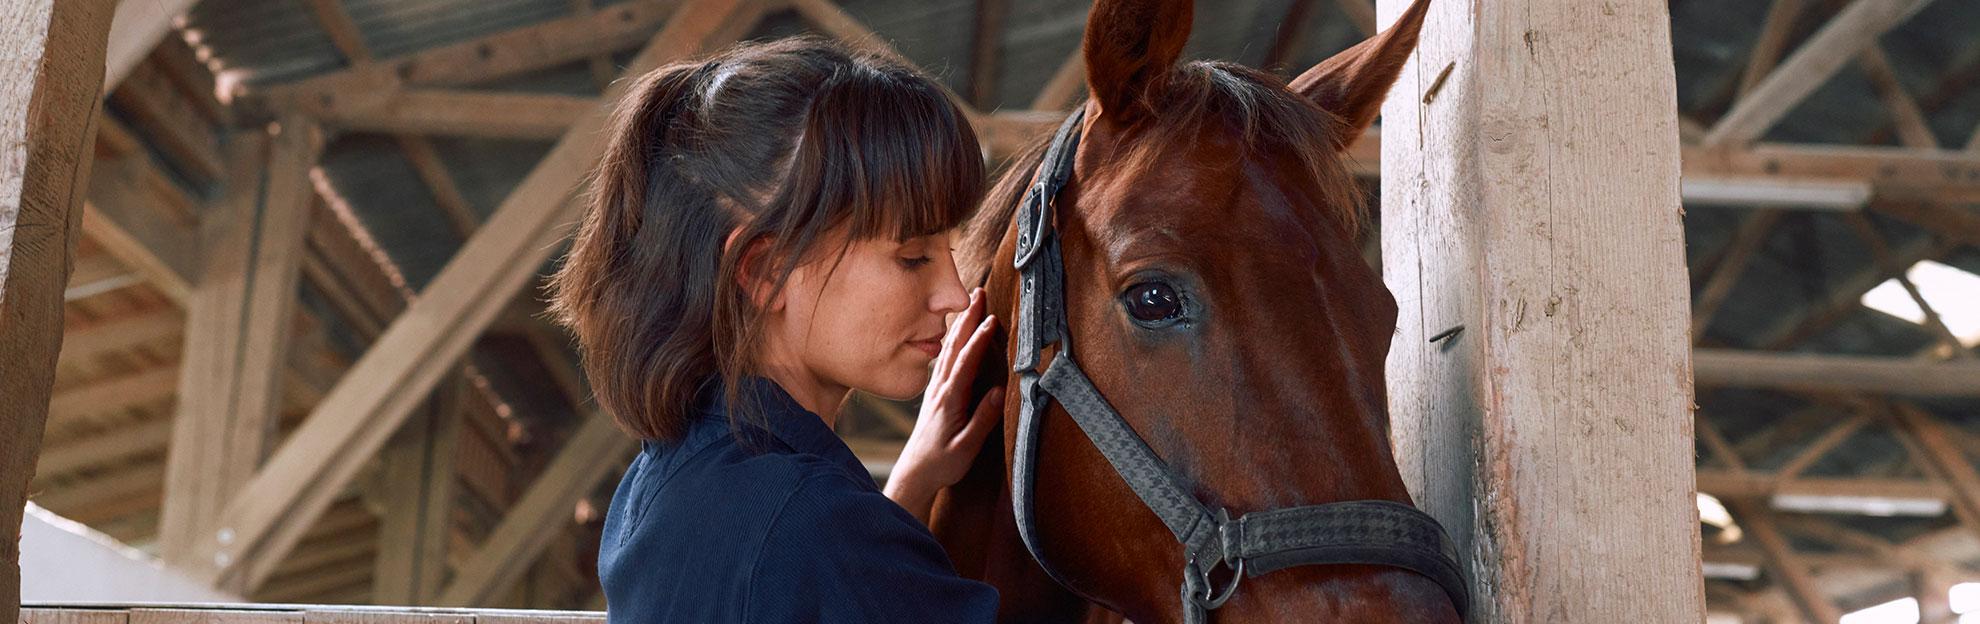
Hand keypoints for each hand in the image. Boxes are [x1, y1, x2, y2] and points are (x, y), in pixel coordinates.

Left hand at [884, 287, 1003, 524]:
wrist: (915, 473)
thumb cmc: (942, 463)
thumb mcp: (966, 447)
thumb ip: (982, 420)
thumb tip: (1000, 392)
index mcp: (949, 401)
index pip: (966, 364)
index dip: (979, 341)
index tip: (992, 320)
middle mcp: (940, 389)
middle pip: (955, 347)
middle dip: (968, 319)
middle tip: (979, 293)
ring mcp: (936, 389)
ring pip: (948, 349)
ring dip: (961, 324)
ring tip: (972, 302)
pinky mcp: (936, 392)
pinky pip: (945, 358)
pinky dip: (953, 338)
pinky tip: (957, 330)